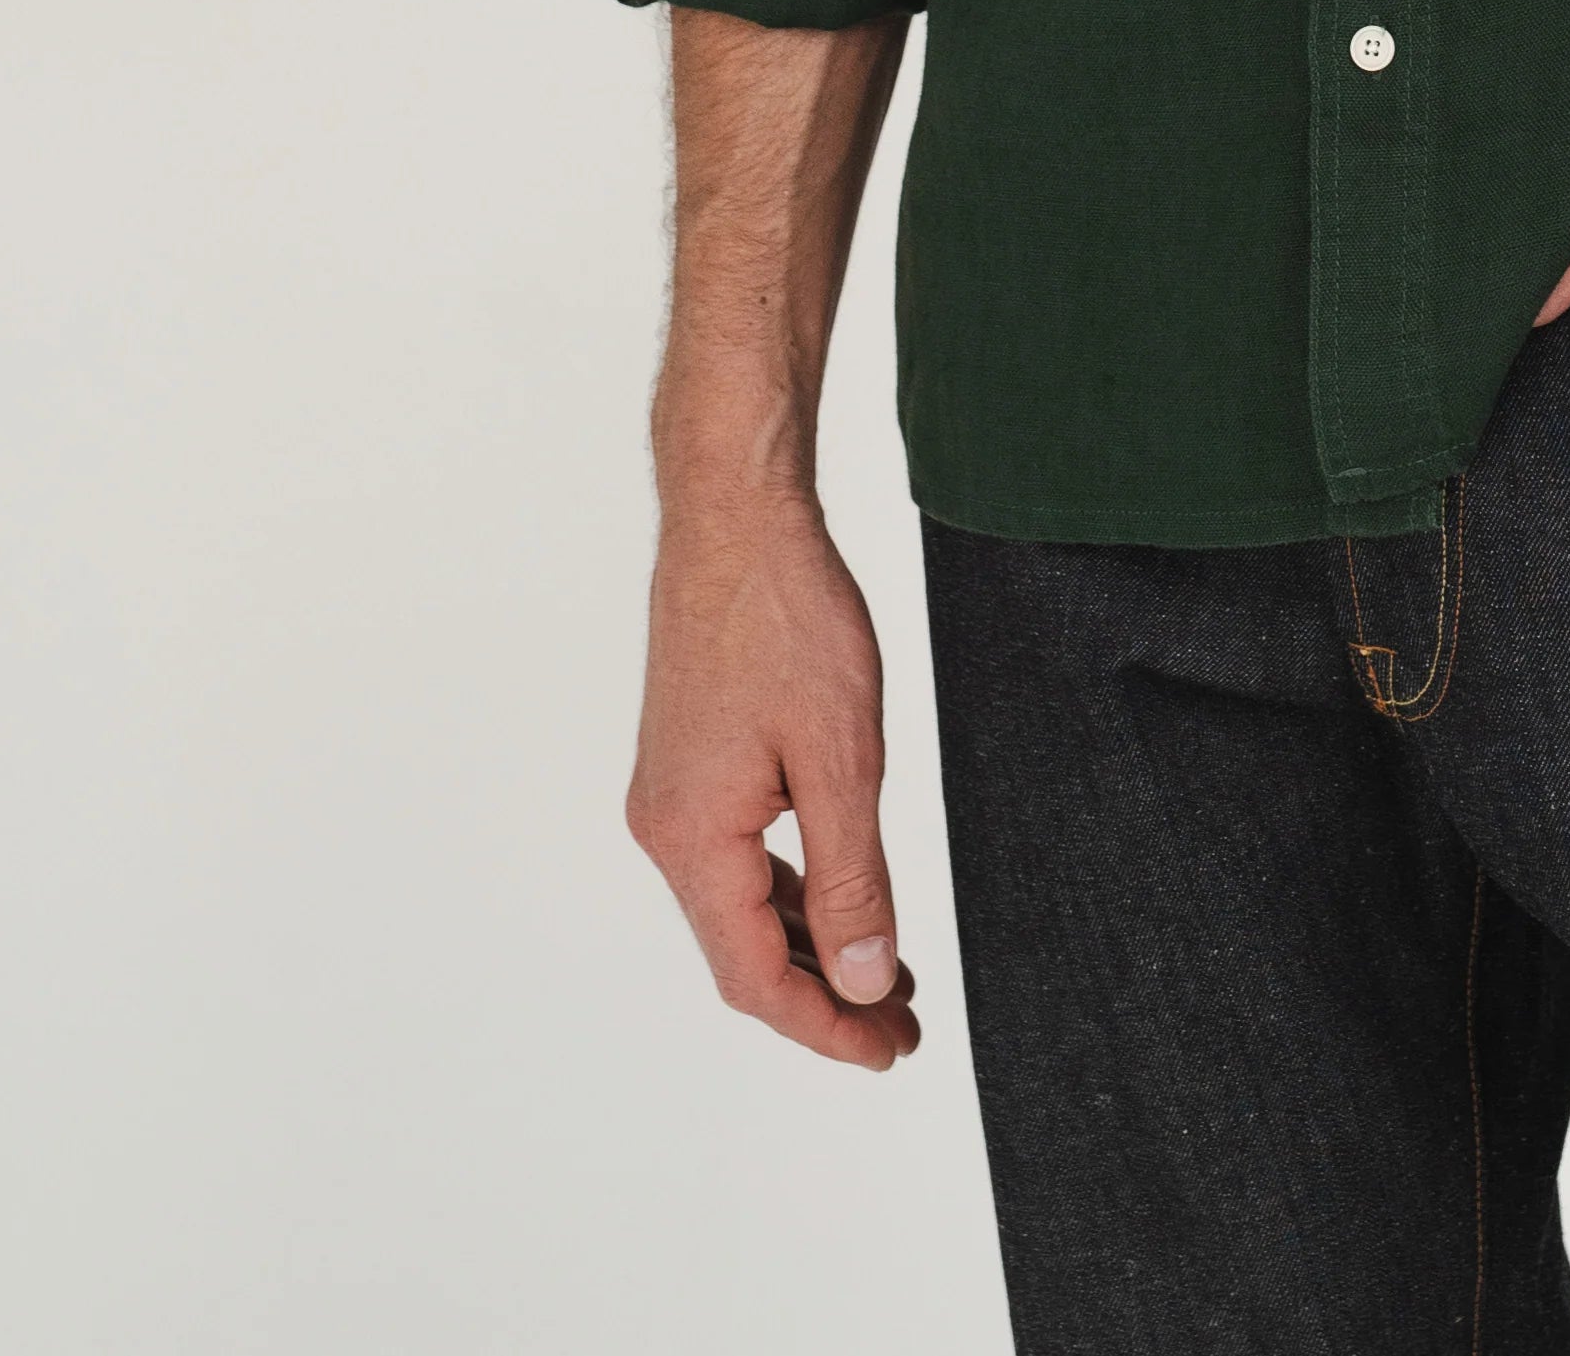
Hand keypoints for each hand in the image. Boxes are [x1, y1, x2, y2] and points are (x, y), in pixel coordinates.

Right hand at [625, 491, 922, 1069]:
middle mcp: (666, 828)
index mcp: (691, 839)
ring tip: (887, 976)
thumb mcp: (842, 759)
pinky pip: (739, 856)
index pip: (756, 977)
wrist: (737, 517)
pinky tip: (841, 897)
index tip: (889, 1051)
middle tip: (902, 1028)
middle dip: (826, 996)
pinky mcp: (690, 762)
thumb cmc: (785, 620)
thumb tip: (864, 982)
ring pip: (743, 905)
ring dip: (812, 945)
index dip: (826, 1026)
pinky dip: (793, 890)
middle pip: (744, 952)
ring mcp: (673, 794)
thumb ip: (853, 881)